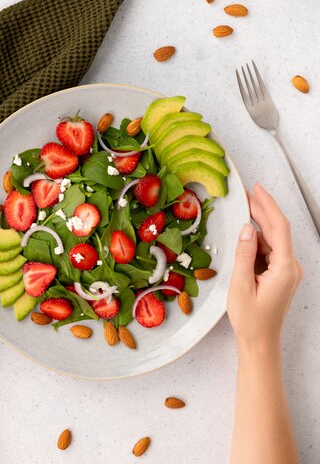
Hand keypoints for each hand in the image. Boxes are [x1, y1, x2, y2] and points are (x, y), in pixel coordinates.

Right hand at [227, 182, 302, 347]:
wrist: (260, 342)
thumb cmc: (250, 319)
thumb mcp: (241, 285)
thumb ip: (244, 254)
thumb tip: (246, 229)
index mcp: (285, 268)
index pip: (279, 228)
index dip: (268, 205)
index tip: (257, 189)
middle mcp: (291, 267)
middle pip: (277, 231)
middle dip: (262, 210)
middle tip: (245, 194)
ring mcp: (287, 271)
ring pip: (272, 240)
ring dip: (257, 226)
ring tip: (241, 211)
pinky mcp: (281, 275)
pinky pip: (270, 251)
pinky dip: (257, 241)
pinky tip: (245, 235)